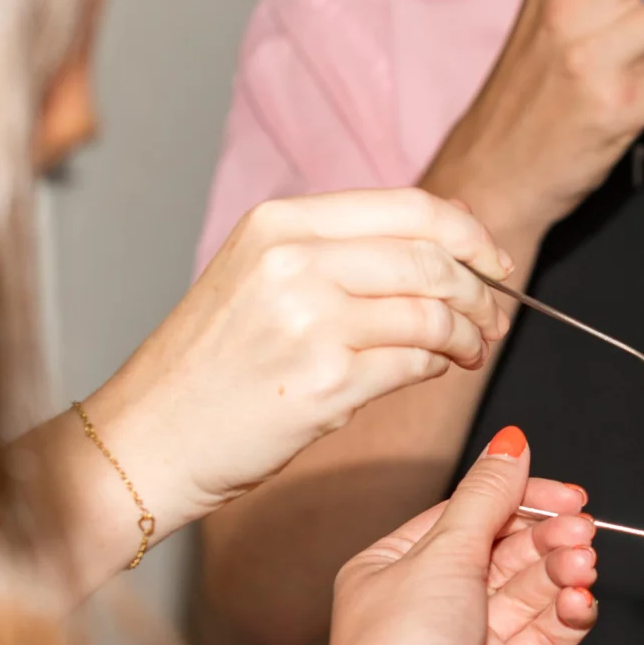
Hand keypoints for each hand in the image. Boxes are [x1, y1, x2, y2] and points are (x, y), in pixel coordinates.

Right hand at [84, 188, 510, 529]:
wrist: (149, 437)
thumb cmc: (209, 366)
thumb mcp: (260, 276)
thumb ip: (344, 250)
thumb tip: (449, 234)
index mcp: (279, 223)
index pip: (410, 207)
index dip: (469, 235)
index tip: (493, 261)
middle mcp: (294, 262)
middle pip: (432, 259)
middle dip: (480, 290)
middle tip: (493, 315)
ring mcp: (310, 322)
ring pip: (432, 313)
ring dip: (468, 335)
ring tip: (470, 350)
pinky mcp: (325, 383)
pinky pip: (415, 365)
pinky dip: (438, 368)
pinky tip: (434, 371)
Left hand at [320, 428, 597, 644]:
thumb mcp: (444, 554)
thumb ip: (487, 497)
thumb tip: (511, 446)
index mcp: (399, 565)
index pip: (472, 515)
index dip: (523, 500)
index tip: (567, 496)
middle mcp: (432, 602)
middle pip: (507, 553)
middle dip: (548, 539)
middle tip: (580, 531)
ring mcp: (468, 644)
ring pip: (531, 594)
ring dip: (562, 575)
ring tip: (582, 567)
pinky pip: (545, 638)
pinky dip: (567, 617)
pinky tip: (580, 604)